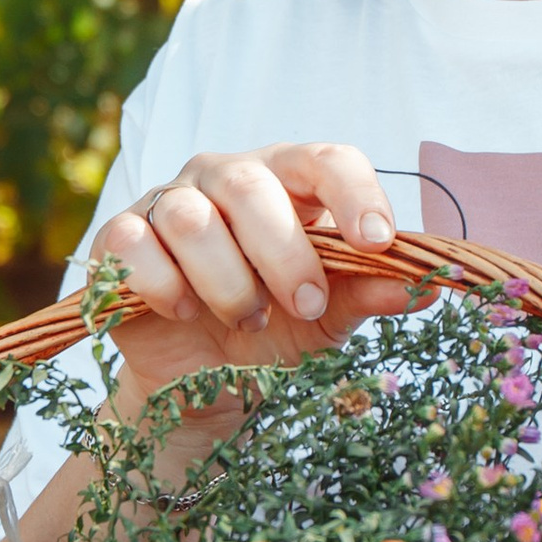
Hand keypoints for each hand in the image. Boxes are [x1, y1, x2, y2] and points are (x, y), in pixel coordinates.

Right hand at [84, 142, 418, 402]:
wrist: (200, 381)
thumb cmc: (274, 329)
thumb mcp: (328, 316)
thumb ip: (368, 293)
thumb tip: (423, 285)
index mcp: (287, 181)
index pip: (326, 159)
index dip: (355, 194)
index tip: (379, 242)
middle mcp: (225, 178)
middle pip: (252, 186)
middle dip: (285, 252)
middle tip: (306, 304)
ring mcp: (167, 202)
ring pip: (192, 219)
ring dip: (227, 281)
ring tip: (247, 319)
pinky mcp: (118, 236)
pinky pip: (134, 244)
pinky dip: (164, 286)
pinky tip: (184, 313)